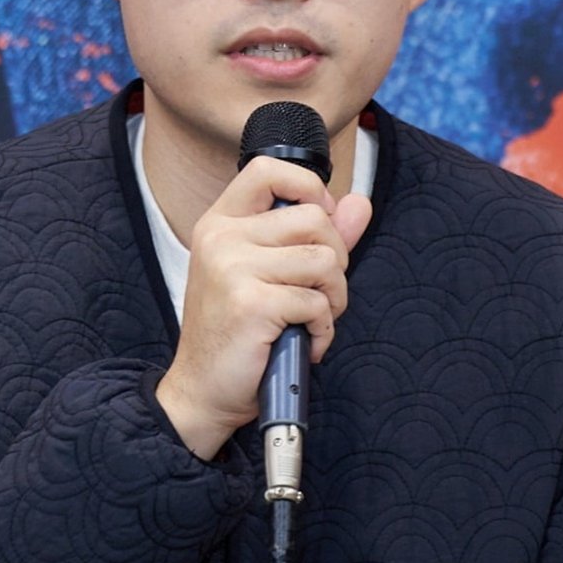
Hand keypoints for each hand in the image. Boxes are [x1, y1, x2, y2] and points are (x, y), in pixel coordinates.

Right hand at [156, 158, 372, 459]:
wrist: (203, 393)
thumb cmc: (236, 336)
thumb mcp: (269, 276)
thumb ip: (314, 238)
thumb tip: (359, 204)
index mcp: (220, 223)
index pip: (269, 169)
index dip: (308, 188)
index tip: (318, 226)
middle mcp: (222, 238)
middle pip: (314, 219)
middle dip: (335, 261)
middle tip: (319, 295)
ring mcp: (233, 269)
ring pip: (324, 261)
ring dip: (333, 299)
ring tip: (312, 321)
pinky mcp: (252, 303)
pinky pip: (317, 302)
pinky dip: (323, 330)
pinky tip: (303, 344)